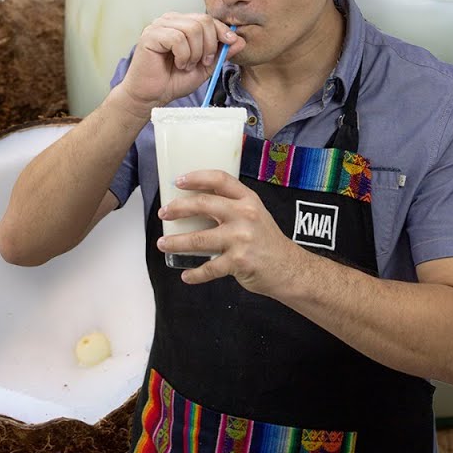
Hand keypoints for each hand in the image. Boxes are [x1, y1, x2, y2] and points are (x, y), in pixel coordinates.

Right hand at [118, 13, 244, 113]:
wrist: (152, 97)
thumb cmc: (173, 81)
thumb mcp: (205, 67)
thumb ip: (221, 53)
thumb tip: (240, 40)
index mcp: (181, 24)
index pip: (207, 18)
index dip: (222, 30)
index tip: (230, 44)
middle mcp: (169, 20)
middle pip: (202, 20)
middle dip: (209, 45)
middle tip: (202, 62)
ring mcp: (158, 26)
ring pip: (191, 29)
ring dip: (195, 52)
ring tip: (187, 65)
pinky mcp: (150, 35)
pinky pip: (177, 38)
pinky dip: (183, 55)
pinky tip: (178, 64)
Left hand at [154, 170, 297, 296]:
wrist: (290, 268)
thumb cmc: (266, 241)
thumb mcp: (254, 214)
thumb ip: (231, 207)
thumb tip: (193, 206)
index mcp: (248, 200)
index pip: (220, 179)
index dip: (196, 177)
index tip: (178, 181)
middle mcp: (245, 215)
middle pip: (203, 204)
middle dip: (177, 208)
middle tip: (164, 213)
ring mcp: (242, 238)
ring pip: (199, 239)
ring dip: (176, 242)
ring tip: (163, 244)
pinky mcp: (239, 261)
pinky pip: (209, 268)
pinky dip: (195, 274)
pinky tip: (186, 275)